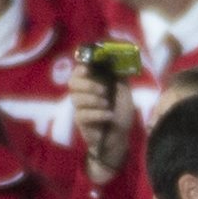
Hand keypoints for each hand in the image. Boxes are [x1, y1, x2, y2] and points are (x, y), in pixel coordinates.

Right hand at [69, 63, 132, 182]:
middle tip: (103, 90)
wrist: (120, 136)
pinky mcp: (80, 121)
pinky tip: (108, 116)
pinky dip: (97, 114)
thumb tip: (117, 62)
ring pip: (76, 98)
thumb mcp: (125, 93)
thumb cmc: (121, 113)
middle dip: (87, 84)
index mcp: (93, 83)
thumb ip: (120, 78)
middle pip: (72, 83)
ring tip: (107, 104)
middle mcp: (84, 93)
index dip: (80, 68)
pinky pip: (82, 114)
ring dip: (93, 100)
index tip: (87, 68)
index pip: (79, 72)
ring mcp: (80, 107)